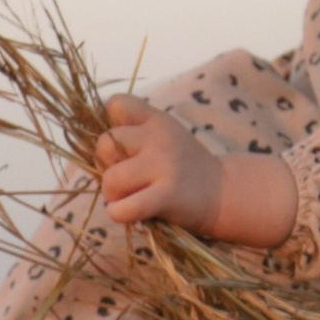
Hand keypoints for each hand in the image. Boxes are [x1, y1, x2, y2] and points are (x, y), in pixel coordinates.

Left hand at [91, 99, 298, 250]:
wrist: (222, 194)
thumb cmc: (182, 167)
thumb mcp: (163, 137)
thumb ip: (132, 135)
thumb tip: (97, 149)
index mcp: (156, 120)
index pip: (116, 104)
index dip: (111, 126)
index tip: (124, 146)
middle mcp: (159, 138)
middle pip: (104, 145)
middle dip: (107, 166)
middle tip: (126, 179)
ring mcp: (164, 166)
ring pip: (110, 179)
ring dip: (112, 195)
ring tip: (129, 198)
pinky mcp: (167, 196)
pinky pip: (124, 208)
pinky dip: (119, 214)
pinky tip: (128, 213)